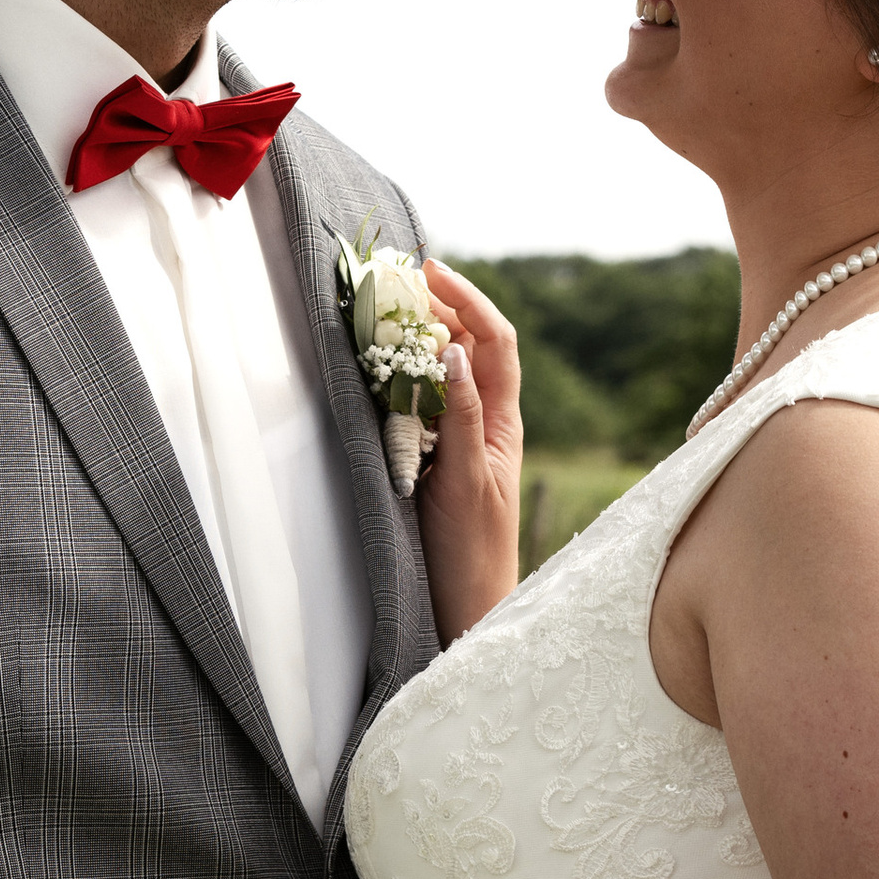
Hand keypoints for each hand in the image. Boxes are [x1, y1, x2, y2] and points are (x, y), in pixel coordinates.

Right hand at [417, 261, 522, 642]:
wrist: (466, 607)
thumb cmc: (472, 553)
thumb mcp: (467, 481)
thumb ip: (459, 417)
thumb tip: (452, 351)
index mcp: (500, 422)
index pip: (494, 342)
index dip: (468, 300)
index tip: (432, 271)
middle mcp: (483, 423)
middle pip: (469, 347)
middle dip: (439, 307)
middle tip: (397, 282)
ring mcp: (458, 440)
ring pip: (443, 372)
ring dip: (418, 338)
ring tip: (384, 312)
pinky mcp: (433, 459)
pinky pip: (421, 404)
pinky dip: (401, 377)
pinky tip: (378, 368)